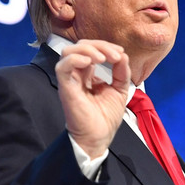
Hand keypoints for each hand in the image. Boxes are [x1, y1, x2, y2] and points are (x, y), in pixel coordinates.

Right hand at [55, 40, 130, 158]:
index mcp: (88, 74)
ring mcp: (70, 80)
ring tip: (102, 59)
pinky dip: (75, 59)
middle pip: (80, 46)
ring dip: (87, 50)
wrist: (98, 138)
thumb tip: (122, 55)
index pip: (91, 49)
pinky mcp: (66, 88)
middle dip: (99, 45)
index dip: (105, 46)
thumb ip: (121, 72)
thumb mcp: (120, 90)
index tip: (120, 53)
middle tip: (115, 56)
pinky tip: (90, 63)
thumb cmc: (105, 118)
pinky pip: (62, 67)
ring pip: (68, 52)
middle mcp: (77, 74)